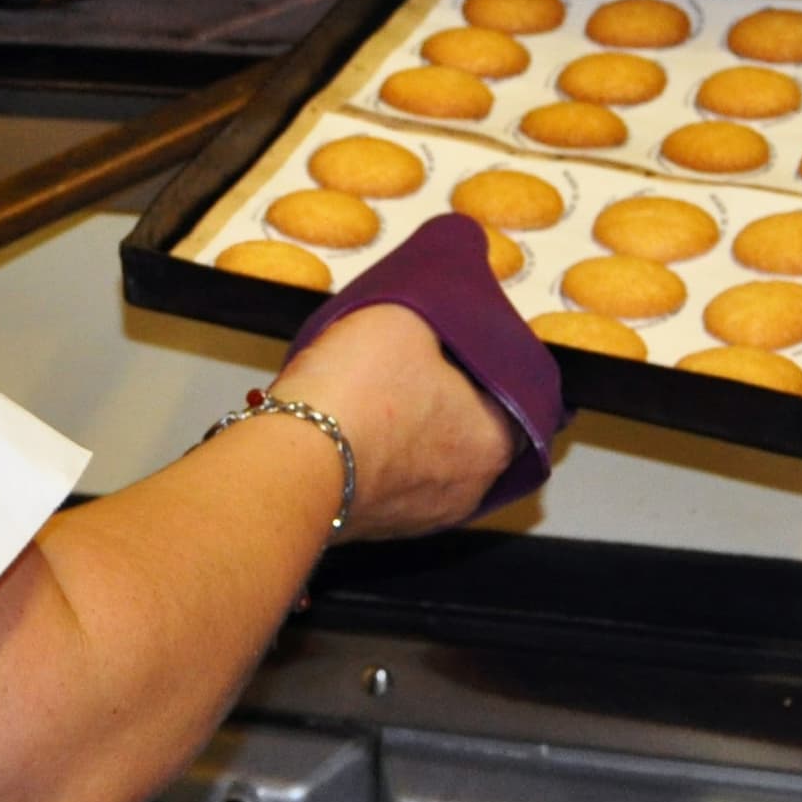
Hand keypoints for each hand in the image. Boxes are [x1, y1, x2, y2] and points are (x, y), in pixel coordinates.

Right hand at [270, 302, 520, 537]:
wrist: (288, 465)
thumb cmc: (355, 393)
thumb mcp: (405, 312)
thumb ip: (440, 297)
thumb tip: (454, 275)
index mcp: (496, 440)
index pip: (513, 387)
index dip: (481, 350)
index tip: (453, 332)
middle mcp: (468, 488)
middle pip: (465, 421)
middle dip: (441, 389)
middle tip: (409, 355)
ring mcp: (419, 515)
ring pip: (424, 453)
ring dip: (405, 423)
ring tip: (371, 387)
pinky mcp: (373, 526)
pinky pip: (385, 477)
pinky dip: (374, 452)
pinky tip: (348, 424)